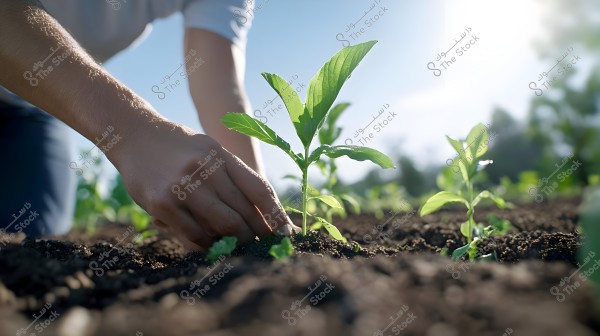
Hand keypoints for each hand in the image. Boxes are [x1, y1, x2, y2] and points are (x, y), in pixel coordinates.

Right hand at [110, 119, 296, 250]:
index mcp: (222, 156)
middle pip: (244, 213)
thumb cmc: (179, 147)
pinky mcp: (162, 203)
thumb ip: (234, 177)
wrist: (134, 134)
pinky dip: (207, 246)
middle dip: (258, 235)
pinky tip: (212, 246)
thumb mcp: (211, 149)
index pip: (259, 190)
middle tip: (264, 247)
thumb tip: (263, 212)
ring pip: (223, 227)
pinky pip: (194, 235)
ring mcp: (183, 187)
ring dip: (236, 243)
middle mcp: (205, 170)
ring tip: (240, 248)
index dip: (276, 216)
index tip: (287, 233)